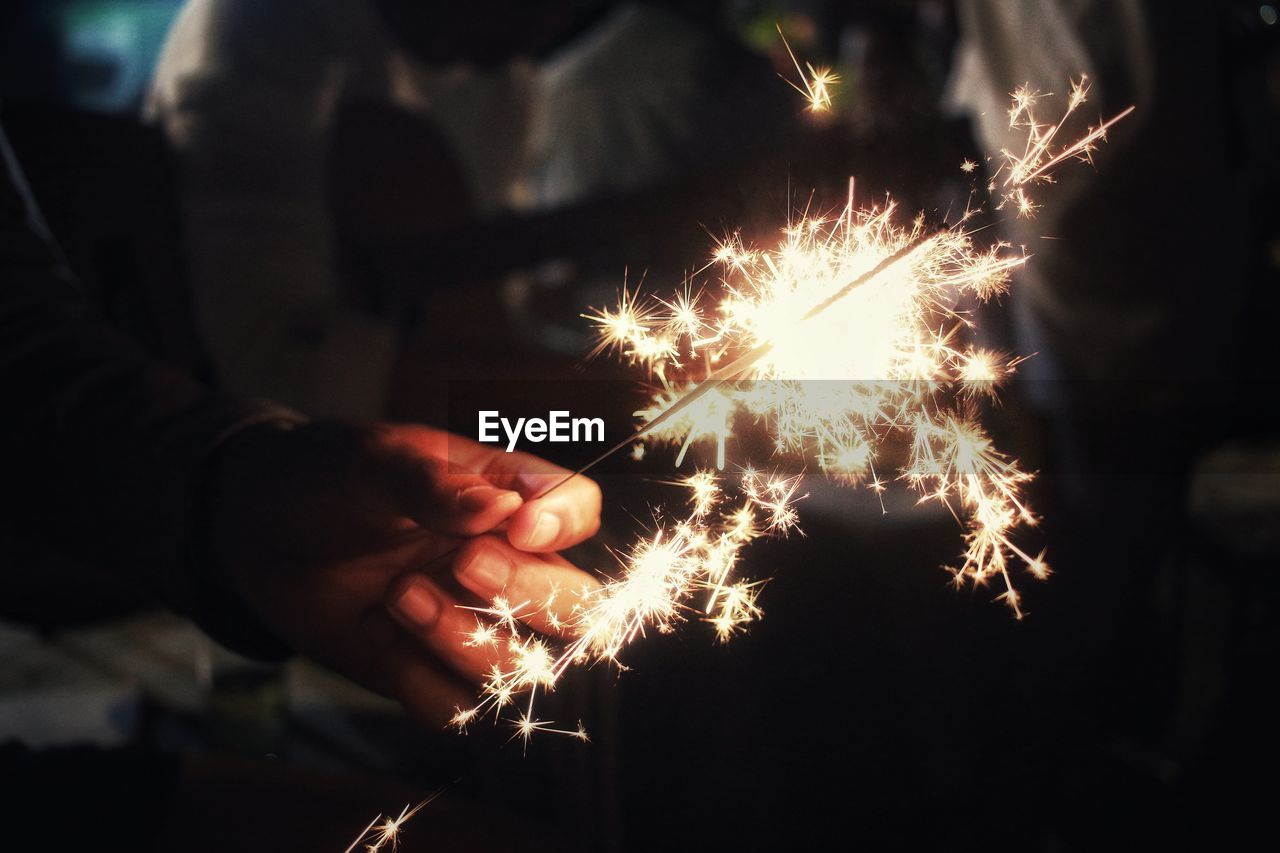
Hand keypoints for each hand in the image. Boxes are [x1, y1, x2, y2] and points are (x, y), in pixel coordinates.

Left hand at [199, 421, 602, 722]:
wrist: (250, 529)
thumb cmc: (324, 476)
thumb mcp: (373, 461)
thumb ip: (435, 482)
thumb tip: (503, 507)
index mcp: (503, 498)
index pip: (578, 509)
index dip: (566, 523)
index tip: (520, 525)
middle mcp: (502, 564)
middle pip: (578, 607)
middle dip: (532, 596)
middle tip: (465, 562)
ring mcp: (467, 622)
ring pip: (520, 668)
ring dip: (464, 639)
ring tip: (398, 594)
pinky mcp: (425, 671)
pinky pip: (457, 708)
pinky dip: (423, 685)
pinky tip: (381, 640)